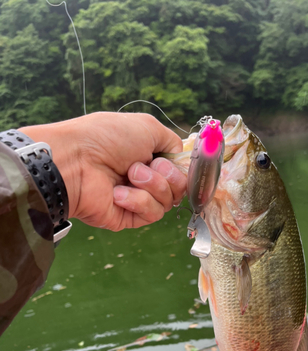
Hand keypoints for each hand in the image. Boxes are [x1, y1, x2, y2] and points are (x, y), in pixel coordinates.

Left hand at [20, 112, 185, 229]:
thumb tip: (180, 156)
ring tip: (128, 175)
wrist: (77, 161)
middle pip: (180, 187)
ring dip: (151, 185)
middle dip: (167, 175)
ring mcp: (138, 198)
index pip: (181, 169)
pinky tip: (118, 192)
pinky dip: (138, 200)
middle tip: (141, 164)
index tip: (171, 160)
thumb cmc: (107, 138)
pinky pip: (152, 213)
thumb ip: (171, 141)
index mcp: (149, 156)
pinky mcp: (130, 217)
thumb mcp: (147, 127)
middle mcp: (146, 178)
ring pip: (168, 201)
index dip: (182, 167)